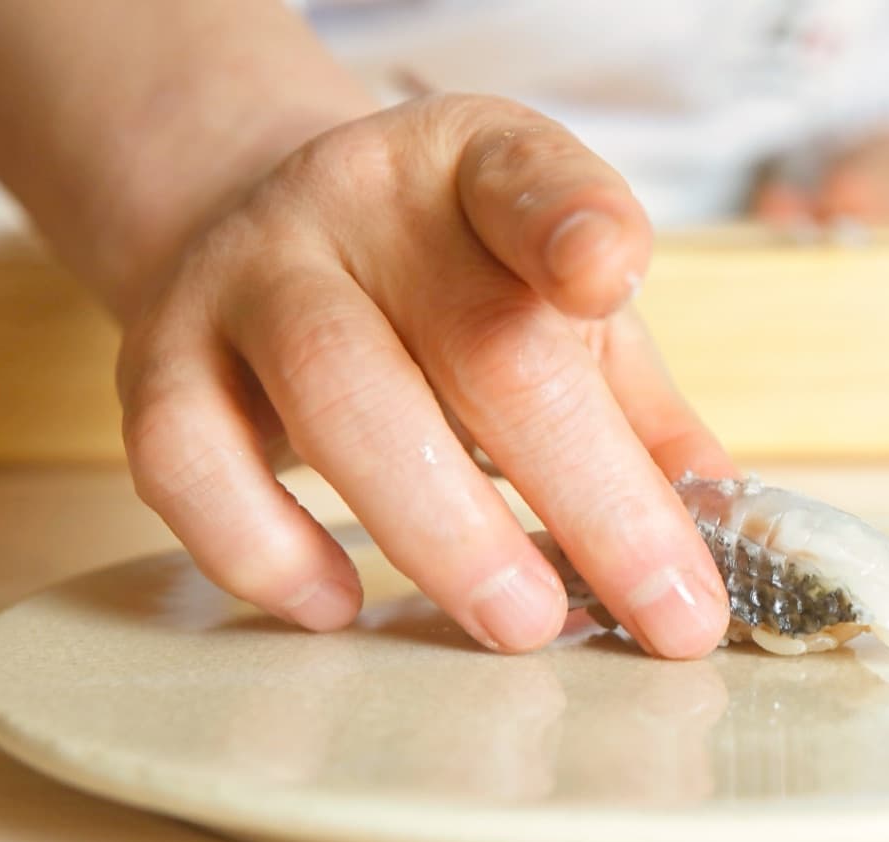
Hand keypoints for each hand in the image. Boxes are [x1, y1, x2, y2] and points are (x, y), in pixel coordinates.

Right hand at [117, 94, 736, 657]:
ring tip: (526, 624)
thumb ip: (637, 407)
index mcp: (477, 170)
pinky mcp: (160, 359)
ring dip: (446, 534)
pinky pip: (188, 461)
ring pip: (341, 398)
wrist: (269, 239)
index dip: (574, 223)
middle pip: (481, 345)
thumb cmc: (448, 291)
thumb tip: (727, 530)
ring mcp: (249, 275)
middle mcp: (356, 204)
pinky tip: (336, 606)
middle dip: (591, 497)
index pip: (531, 180)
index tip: (610, 277)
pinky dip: (264, 549)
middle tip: (665, 614)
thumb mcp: (554, 310)